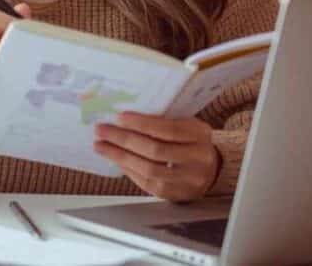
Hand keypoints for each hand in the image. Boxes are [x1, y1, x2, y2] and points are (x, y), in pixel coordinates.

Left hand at [94, 112, 219, 201]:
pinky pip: (147, 183)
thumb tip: (125, 119)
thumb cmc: (191, 140)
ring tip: (101, 146)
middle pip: (155, 151)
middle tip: (102, 131)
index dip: (142, 124)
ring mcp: (187, 180)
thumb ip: (163, 121)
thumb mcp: (186, 124)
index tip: (120, 117)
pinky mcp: (175, 195)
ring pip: (149, 170)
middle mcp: (197, 159)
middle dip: (124, 140)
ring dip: (120, 157)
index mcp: (200, 135)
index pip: (168, 130)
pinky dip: (128, 170)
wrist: (210, 169)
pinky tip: (116, 160)